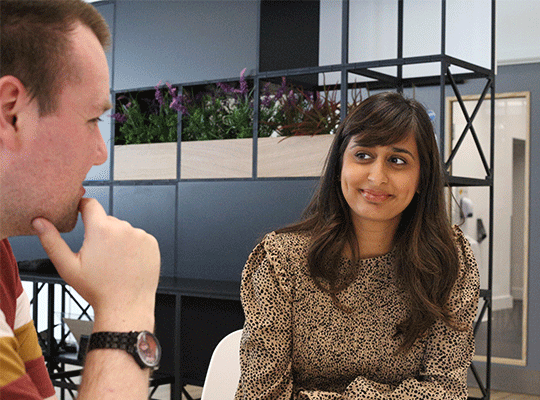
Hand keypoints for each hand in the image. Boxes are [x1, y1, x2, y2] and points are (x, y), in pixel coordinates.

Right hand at [32, 198, 160, 330]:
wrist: (126, 306)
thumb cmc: (98, 290)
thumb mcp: (68, 266)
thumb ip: (51, 241)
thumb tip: (39, 222)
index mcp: (101, 230)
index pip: (90, 204)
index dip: (83, 206)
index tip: (80, 211)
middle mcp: (123, 228)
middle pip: (107, 220)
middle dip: (100, 232)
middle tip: (97, 255)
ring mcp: (140, 235)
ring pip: (123, 230)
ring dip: (118, 240)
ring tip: (114, 262)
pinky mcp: (152, 243)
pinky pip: (139, 238)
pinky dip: (133, 246)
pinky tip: (128, 262)